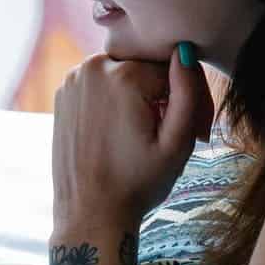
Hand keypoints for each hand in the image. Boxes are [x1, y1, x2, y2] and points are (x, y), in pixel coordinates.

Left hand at [52, 44, 214, 230]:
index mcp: (123, 75)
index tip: (200, 133)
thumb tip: (184, 50)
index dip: (192, 99)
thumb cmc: (137, 184)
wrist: (90, 214)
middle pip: (148, 69)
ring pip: (126, 75)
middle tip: (178, 138)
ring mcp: (74, 79)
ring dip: (142, 98)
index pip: (174, 68)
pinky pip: (103, 84)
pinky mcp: (64, 93)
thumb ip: (188, 92)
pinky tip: (124, 133)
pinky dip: (117, 101)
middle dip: (166, 97)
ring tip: (149, 137)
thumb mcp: (177, 143)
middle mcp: (93, 67)